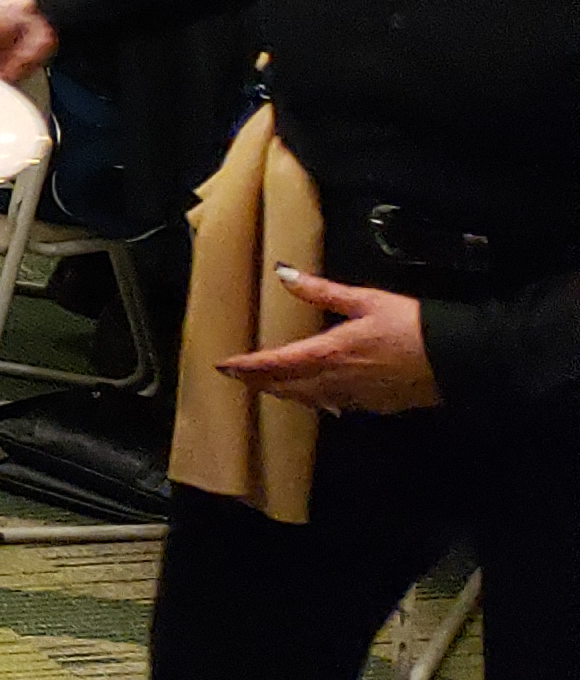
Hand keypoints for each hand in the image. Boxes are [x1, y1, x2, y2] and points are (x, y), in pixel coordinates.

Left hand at [221, 270, 441, 413]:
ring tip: (269, 385)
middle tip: (239, 377)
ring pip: (310, 399)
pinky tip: (317, 396)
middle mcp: (336, 381)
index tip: (223, 366)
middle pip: (287, 386)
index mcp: (328, 353)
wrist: (457, 360)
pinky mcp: (376, 406)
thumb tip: (283, 273)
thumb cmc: (411, 325)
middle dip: (260, 382)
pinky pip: (336, 405)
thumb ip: (321, 290)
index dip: (247, 366)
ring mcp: (356, 397)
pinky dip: (317, 400)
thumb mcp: (365, 300)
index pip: (276, 363)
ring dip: (286, 393)